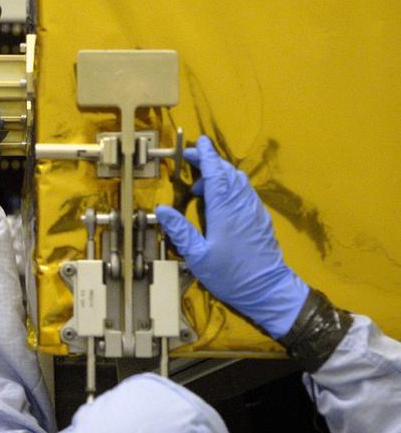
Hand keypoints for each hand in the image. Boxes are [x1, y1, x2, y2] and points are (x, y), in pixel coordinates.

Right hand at [155, 135, 308, 338]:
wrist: (268, 289)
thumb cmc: (232, 275)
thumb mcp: (198, 256)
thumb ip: (180, 230)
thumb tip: (163, 209)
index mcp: (225, 208)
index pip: (215, 172)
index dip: (206, 155)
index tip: (198, 143)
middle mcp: (242, 203)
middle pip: (227, 171)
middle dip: (209, 162)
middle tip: (191, 162)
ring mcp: (254, 209)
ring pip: (238, 180)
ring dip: (220, 175)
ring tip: (200, 186)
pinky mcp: (260, 218)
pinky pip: (245, 192)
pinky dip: (231, 186)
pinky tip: (220, 201)